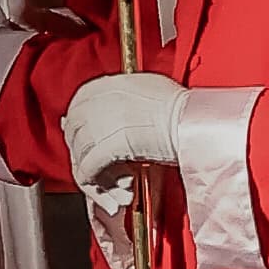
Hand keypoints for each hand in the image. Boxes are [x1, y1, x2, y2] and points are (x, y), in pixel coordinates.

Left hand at [58, 66, 191, 185]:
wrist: (194, 124)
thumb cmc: (182, 109)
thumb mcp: (150, 90)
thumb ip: (127, 95)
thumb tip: (117, 108)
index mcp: (112, 83)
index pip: (80, 100)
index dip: (77, 120)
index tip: (78, 132)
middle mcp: (102, 99)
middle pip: (74, 125)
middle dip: (78, 145)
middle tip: (87, 159)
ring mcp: (103, 122)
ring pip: (79, 149)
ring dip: (88, 167)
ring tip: (102, 179)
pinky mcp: (110, 146)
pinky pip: (88, 167)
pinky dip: (91, 179)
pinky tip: (101, 185)